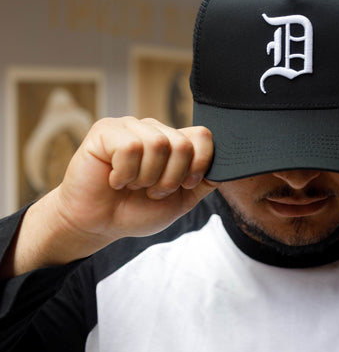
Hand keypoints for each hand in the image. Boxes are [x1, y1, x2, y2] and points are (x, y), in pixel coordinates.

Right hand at [5, 118, 215, 273]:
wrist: (98, 224)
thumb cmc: (135, 210)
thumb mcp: (181, 200)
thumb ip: (204, 181)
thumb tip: (228, 165)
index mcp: (174, 142)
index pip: (203, 136)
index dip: (199, 164)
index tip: (186, 185)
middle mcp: (154, 130)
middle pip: (182, 144)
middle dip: (170, 179)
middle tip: (150, 191)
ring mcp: (129, 127)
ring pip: (158, 145)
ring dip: (146, 178)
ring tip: (132, 185)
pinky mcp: (105, 131)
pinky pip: (130, 147)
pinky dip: (125, 173)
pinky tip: (114, 179)